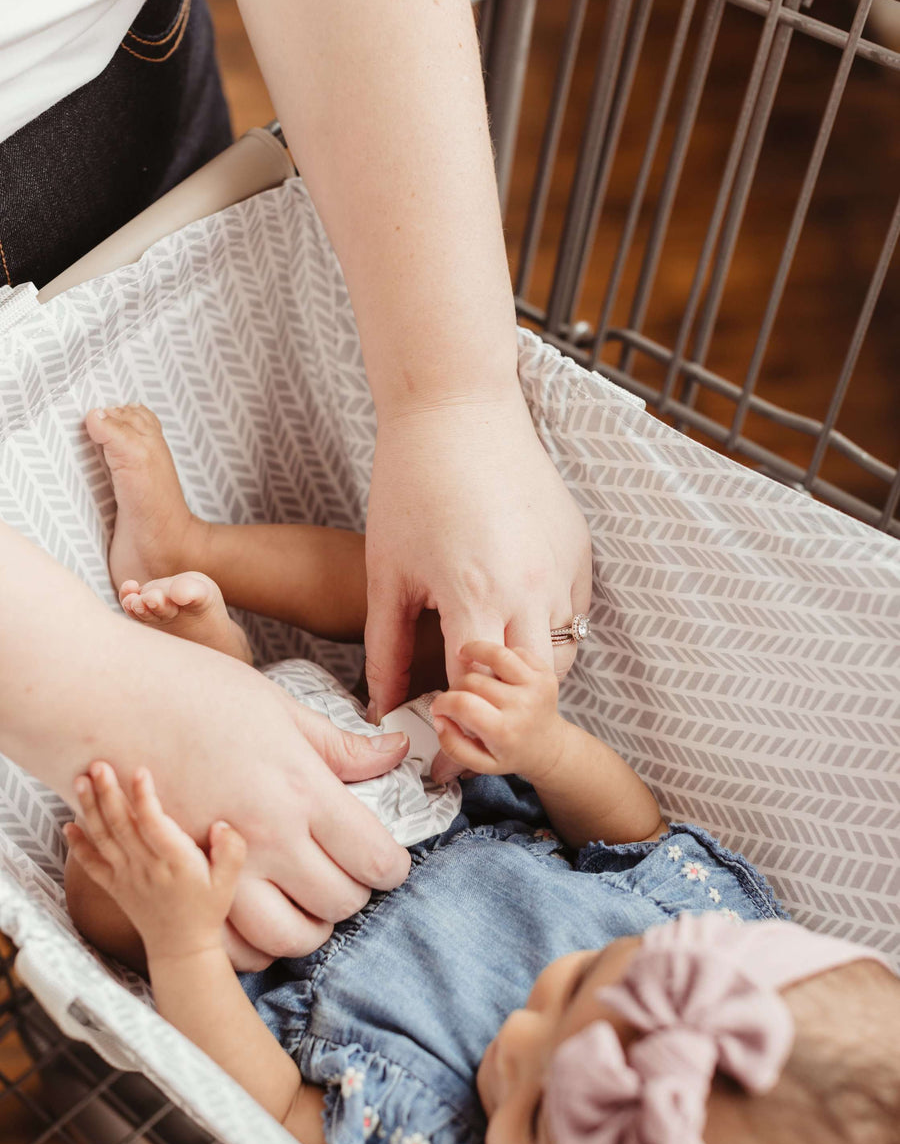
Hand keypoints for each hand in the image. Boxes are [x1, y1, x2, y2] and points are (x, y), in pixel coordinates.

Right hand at [0, 522, 411, 966]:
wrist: (100, 700)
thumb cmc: (187, 691)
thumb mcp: (276, 708)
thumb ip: (338, 745)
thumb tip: (396, 751)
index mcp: (299, 788)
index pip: (375, 858)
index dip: (392, 866)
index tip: (386, 859)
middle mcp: (267, 838)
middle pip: (341, 903)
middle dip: (354, 893)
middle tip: (345, 871)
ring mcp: (219, 868)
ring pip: (291, 938)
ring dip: (309, 926)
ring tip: (306, 898)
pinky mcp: (178, 884)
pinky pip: (232, 947)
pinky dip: (256, 943)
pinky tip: (260, 913)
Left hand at [65, 763, 244, 962]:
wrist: (182, 948)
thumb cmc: (207, 909)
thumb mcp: (229, 882)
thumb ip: (231, 850)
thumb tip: (220, 825)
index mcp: (175, 863)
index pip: (155, 825)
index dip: (145, 798)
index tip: (140, 771)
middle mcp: (146, 868)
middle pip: (122, 826)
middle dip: (109, 793)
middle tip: (98, 765)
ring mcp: (127, 878)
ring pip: (103, 838)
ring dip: (90, 809)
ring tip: (81, 780)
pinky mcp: (115, 887)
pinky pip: (91, 865)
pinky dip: (78, 845)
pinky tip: (68, 824)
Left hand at [364, 397, 592, 718]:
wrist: (457, 409)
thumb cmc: (410, 485)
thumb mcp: (388, 573)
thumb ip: (387, 649)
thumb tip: (383, 707)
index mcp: (477, 597)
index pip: (477, 694)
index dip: (456, 722)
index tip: (438, 734)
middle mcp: (531, 589)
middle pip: (531, 690)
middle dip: (501, 709)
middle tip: (469, 710)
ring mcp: (562, 567)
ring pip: (562, 656)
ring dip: (528, 674)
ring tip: (490, 668)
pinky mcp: (579, 548)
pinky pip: (576, 614)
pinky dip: (550, 633)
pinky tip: (514, 622)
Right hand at [431, 641, 567, 781]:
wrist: (548, 747)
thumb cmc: (512, 753)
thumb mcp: (480, 763)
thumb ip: (453, 746)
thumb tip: (439, 718)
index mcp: (504, 731)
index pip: (463, 704)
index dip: (442, 702)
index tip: (438, 707)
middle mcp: (522, 706)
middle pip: (473, 680)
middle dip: (456, 686)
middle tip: (457, 697)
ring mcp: (536, 686)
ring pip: (497, 654)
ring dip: (474, 650)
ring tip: (464, 655)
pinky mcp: (545, 673)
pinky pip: (515, 651)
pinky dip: (499, 654)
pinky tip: (493, 667)